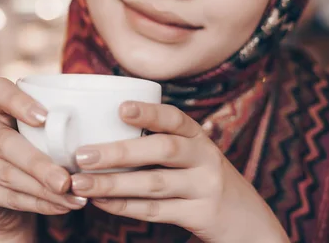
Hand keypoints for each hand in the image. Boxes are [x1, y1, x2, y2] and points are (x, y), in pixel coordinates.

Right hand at [0, 78, 86, 241]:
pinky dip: (39, 203)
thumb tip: (101, 129)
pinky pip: (8, 197)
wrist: (5, 200)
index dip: (19, 101)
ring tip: (74, 197)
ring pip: (8, 174)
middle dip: (39, 163)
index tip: (45, 118)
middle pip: (4, 142)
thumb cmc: (34, 153)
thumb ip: (56, 128)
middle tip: (67, 180)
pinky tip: (61, 206)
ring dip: (45, 189)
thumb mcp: (40, 136)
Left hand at [70, 102, 288, 242]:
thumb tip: (101, 129)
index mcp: (199, 137)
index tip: (120, 108)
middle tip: (82, 155)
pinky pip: (156, 210)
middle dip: (119, 152)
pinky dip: (124, 206)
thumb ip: (160, 142)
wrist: (248, 220)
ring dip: (112, 183)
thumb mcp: (193, 154)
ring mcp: (205, 187)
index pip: (175, 118)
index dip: (149, 112)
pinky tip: (100, 202)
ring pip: (153, 183)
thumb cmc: (203, 178)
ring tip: (80, 183)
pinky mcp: (200, 215)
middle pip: (162, 150)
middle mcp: (205, 157)